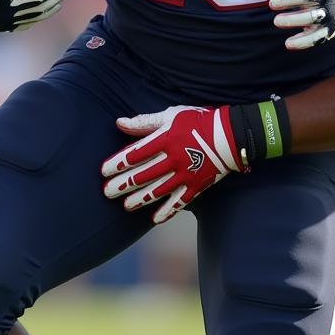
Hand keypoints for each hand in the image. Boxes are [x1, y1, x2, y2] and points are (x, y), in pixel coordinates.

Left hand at [101, 105, 246, 223]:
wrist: (230, 135)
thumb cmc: (197, 121)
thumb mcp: (171, 115)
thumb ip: (144, 122)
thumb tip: (119, 123)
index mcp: (165, 139)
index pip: (135, 154)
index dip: (118, 163)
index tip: (104, 170)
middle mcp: (173, 158)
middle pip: (143, 174)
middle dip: (123, 184)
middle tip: (107, 192)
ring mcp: (185, 174)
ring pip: (158, 190)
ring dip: (140, 199)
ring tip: (125, 205)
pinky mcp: (197, 185)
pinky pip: (180, 202)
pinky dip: (167, 211)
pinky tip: (154, 219)